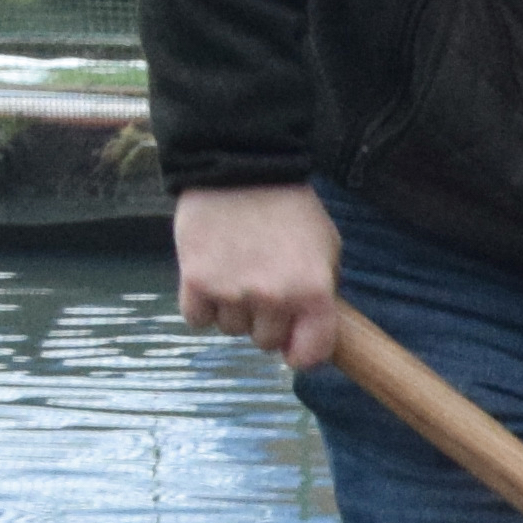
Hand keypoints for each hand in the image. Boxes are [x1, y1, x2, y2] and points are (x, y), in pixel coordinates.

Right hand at [173, 181, 344, 370]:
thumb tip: (311, 331)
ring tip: (237, 272)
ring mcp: (233, 292)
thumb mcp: (326, 247)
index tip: (294, 346)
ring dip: (233, 310)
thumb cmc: (288, 208)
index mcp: (313, 292)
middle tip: (262, 288)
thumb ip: (321, 291)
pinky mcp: (196, 282)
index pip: (309, 354)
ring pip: (231, 329)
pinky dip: (202, 305)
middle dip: (266, 321)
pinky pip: (197, 319)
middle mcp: (274, 298)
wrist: (239, 168)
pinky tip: (211, 278)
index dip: (301, 353)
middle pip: (266, 341)